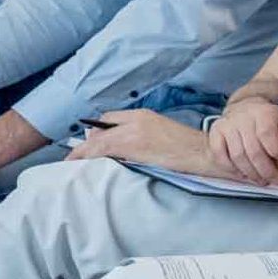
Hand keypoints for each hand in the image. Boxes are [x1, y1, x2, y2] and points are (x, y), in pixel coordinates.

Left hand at [68, 108, 214, 173]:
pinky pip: (101, 149)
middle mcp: (136, 119)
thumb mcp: (166, 137)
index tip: (93, 143)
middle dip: (88, 143)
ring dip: (83, 152)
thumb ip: (145, 137)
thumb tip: (128, 150)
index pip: (110, 118)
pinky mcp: (133, 144)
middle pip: (101, 128)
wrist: (206, 153)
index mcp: (144, 115)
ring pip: (97, 139)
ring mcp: (133, 131)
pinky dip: (87, 156)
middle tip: (78, 157)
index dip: (98, 131)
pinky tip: (80, 164)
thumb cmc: (191, 150)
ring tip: (72, 163)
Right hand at [209, 97, 277, 184]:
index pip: (266, 134)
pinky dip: (230, 168)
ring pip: (237, 156)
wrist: (246, 106)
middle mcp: (242, 118)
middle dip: (266, 170)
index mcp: (263, 113)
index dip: (277, 151)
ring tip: (261, 180)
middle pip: (253, 150)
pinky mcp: (215, 132)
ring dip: (250, 173)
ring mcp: (226, 125)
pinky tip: (242, 174)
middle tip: (274, 180)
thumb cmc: (270, 120)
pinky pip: (219, 155)